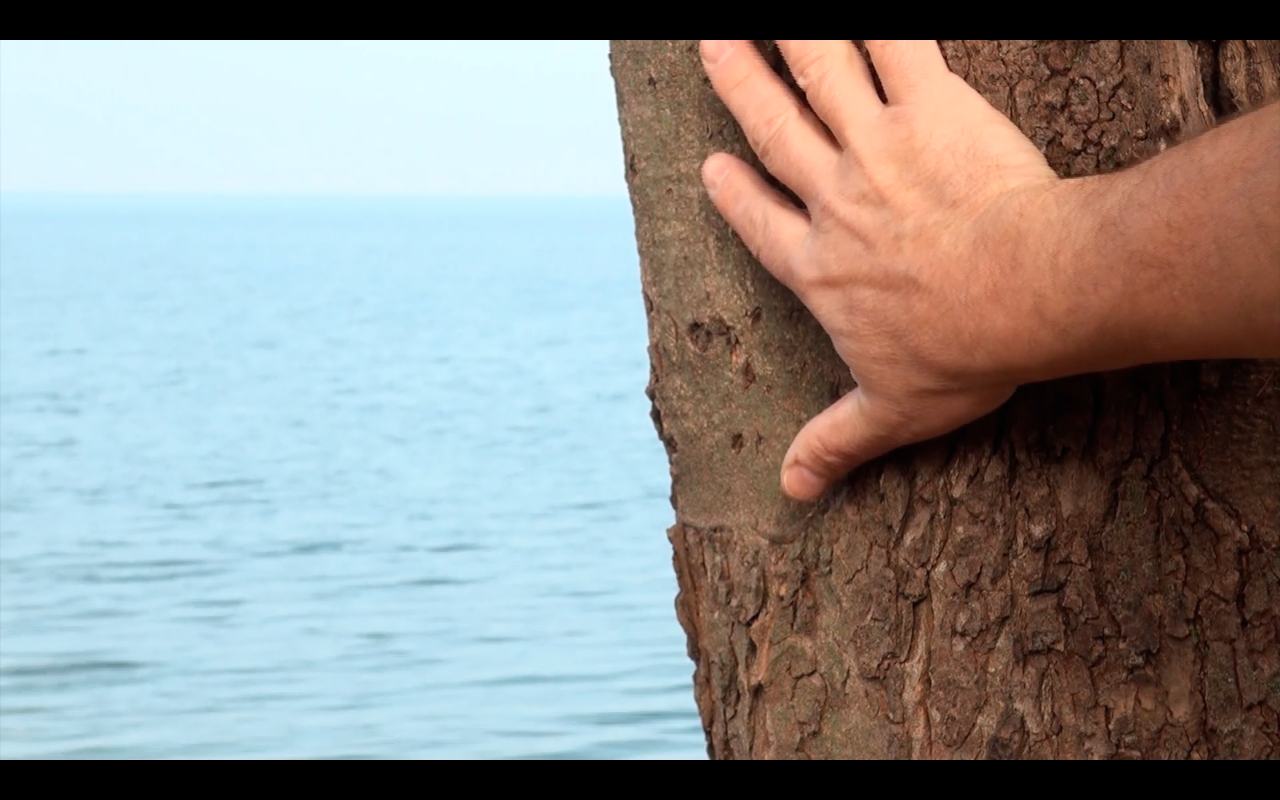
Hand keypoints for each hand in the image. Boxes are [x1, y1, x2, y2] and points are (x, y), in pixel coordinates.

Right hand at [698, 40, 1064, 500]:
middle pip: (771, 130)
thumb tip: (793, 492)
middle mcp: (834, 197)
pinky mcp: (931, 107)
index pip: (760, 223)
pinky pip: (895, 47)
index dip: (732, 194)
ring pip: (817, 74)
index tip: (712, 167)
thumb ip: (837, 443)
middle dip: (738, 85)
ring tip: (752, 17)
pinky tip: (851, 6)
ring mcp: (876, 146)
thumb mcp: (894, 411)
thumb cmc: (968, 351)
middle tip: (713, 47)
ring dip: (785, 38)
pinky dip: (873, 25)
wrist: (1033, 291)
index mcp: (819, 266)